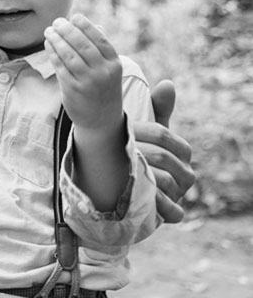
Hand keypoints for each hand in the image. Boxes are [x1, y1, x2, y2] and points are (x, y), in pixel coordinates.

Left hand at [44, 14, 123, 131]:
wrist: (102, 119)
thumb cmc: (103, 88)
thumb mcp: (109, 70)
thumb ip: (99, 49)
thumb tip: (86, 25)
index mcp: (114, 64)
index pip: (100, 39)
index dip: (86, 26)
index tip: (74, 17)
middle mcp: (103, 72)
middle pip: (82, 45)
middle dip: (67, 30)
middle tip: (57, 22)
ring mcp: (87, 82)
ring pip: (69, 55)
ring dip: (57, 40)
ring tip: (49, 31)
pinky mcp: (72, 90)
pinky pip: (60, 67)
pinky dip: (53, 54)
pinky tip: (48, 45)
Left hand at [132, 80, 194, 222]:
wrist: (127, 192)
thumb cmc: (140, 156)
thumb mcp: (147, 134)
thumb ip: (158, 110)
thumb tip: (167, 84)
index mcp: (182, 152)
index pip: (164, 136)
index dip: (141, 132)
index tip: (121, 130)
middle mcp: (187, 174)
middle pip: (162, 157)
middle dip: (136, 152)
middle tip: (111, 150)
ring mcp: (179, 195)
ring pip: (164, 181)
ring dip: (139, 175)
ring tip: (118, 170)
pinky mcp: (171, 213)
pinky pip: (169, 210)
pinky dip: (155, 204)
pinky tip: (135, 197)